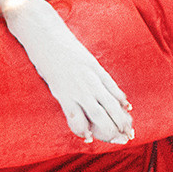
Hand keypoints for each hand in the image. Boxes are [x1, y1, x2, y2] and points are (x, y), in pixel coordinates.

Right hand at [0, 0, 133, 143]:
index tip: (130, 124)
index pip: (117, 95)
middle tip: (128, 138)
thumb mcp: (81, 56)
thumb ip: (91, 71)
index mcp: (97, 70)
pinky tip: (86, 138)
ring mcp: (78, 87)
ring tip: (115, 141)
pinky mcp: (63, 92)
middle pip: (113, 108)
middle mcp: (92, 80)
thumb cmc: (59, 43)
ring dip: (109, 131)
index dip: (124, 111)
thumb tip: (100, 86)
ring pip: (100, 115)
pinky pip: (75, 116)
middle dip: (122, 125)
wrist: (41, 30)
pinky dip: (82, 129)